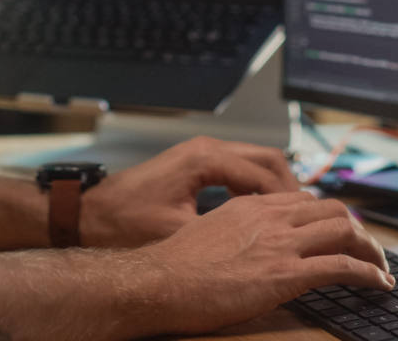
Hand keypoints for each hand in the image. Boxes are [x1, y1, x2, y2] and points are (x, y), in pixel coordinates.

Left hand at [82, 135, 300, 247]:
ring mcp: (200, 153)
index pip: (267, 174)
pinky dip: (255, 187)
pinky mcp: (194, 164)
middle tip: (307, 219)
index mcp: (205, 160)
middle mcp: (206, 149)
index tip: (309, 224)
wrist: (88, 213)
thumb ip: (222, 233)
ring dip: (274, 187)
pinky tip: (261, 214)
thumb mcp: (178, 233)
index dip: (291, 201)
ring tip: (291, 219)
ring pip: (255, 162)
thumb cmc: (125, 222)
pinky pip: (238, 169)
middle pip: (268, 159)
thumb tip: (262, 248)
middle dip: (291, 188)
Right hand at [139, 191, 392, 335]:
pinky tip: (378, 284)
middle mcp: (268, 217)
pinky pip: (342, 266)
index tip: (339, 233)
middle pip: (332, 210)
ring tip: (381, 268)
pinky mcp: (285, 274)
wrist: (158, 281)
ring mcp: (279, 244)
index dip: (328, 216)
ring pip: (344, 231)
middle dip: (358, 229)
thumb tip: (248, 245)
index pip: (303, 200)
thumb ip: (235, 230)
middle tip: (368, 250)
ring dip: (372, 250)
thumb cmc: (173, 266)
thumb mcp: (207, 233)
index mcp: (249, 206)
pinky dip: (369, 274)